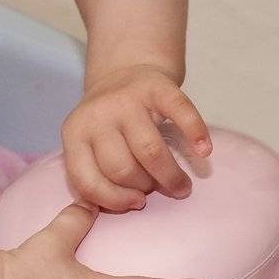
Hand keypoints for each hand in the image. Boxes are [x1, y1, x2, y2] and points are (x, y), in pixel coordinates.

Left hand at [61, 64, 212, 210]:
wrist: (122, 72)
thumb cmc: (108, 123)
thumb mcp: (87, 144)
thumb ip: (95, 173)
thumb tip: (124, 207)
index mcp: (74, 134)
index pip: (87, 180)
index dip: (113, 200)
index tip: (136, 203)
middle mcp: (97, 114)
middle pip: (122, 169)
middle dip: (144, 187)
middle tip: (158, 188)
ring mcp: (127, 99)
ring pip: (149, 151)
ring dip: (169, 175)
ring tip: (181, 186)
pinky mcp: (156, 86)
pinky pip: (180, 113)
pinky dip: (195, 134)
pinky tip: (204, 151)